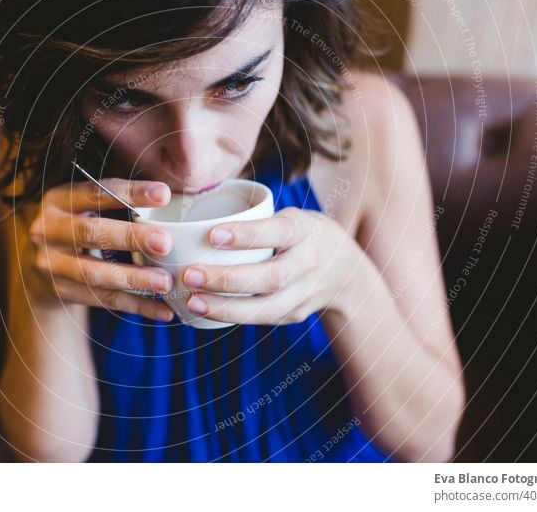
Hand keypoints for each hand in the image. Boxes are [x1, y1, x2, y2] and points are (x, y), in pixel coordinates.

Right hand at [27, 178, 176, 320]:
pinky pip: (103, 300)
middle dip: (130, 237)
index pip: (96, 192)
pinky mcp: (60, 293)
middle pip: (91, 233)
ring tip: (165, 282)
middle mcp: (48, 230)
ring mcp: (51, 265)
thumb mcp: (87, 205)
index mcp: (58, 200)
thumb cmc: (79, 224)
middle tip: (164, 243)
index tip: (163, 194)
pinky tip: (162, 310)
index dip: (130, 193)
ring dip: (134, 279)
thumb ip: (119, 200)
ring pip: (95, 274)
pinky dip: (136, 306)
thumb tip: (170, 196)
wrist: (37, 264)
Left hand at [179, 207, 358, 324]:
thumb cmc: (302, 235)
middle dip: (227, 279)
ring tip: (192, 302)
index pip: (278, 232)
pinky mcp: (295, 315)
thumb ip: (257, 220)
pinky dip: (232, 316)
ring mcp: (304, 294)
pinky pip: (262, 319)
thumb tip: (196, 219)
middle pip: (271, 277)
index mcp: (305, 230)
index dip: (246, 235)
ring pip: (267, 308)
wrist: (347, 271)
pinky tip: (204, 310)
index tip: (212, 235)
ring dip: (225, 308)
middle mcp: (308, 263)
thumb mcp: (291, 217)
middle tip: (189, 275)